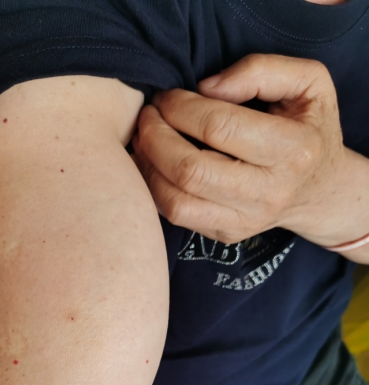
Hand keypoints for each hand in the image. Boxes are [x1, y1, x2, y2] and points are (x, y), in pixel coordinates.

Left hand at [133, 54, 368, 248]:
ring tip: (144, 139)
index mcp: (292, 150)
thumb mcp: (308, 82)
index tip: (167, 97)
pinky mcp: (227, 234)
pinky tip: (153, 164)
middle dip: (156, 137)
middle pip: (190, 169)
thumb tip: (206, 87)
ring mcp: (245, 220)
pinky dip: (154, 188)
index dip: (181, 108)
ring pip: (177, 201)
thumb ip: (261, 71)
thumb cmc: (309, 127)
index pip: (218, 127)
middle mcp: (269, 192)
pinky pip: (176, 216)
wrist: (320, 188)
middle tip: (147, 117)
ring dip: (148, 166)